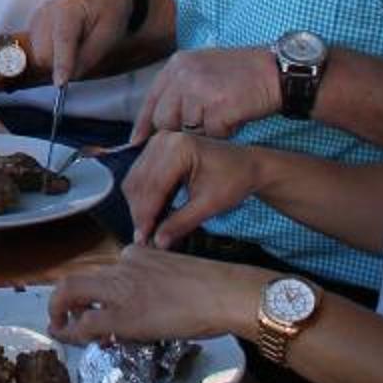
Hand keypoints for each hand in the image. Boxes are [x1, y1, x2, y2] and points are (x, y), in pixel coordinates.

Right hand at [27, 0, 138, 90]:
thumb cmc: (108, 13)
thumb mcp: (109, 34)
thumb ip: (90, 56)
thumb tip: (71, 76)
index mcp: (70, 8)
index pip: (62, 39)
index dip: (61, 63)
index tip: (61, 84)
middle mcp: (48, 10)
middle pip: (45, 53)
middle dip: (62, 64)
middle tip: (83, 54)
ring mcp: (38, 17)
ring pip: (39, 56)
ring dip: (56, 61)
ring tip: (75, 46)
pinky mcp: (34, 25)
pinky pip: (37, 53)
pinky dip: (51, 55)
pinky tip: (64, 44)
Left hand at [47, 240, 253, 346]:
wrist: (225, 293)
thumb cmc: (214, 287)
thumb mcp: (175, 273)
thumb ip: (152, 282)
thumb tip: (143, 306)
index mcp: (137, 254)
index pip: (101, 272)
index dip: (89, 294)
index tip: (89, 307)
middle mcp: (122, 266)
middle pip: (75, 278)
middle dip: (59, 300)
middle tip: (59, 318)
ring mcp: (120, 289)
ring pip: (70, 293)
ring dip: (59, 313)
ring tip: (60, 330)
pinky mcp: (124, 315)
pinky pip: (86, 323)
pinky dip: (72, 333)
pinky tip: (71, 340)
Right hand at [123, 132, 258, 248]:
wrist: (247, 164)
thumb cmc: (234, 180)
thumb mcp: (210, 204)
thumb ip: (182, 222)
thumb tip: (158, 242)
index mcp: (179, 148)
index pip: (153, 186)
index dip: (146, 216)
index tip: (144, 240)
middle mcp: (164, 140)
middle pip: (139, 183)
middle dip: (140, 213)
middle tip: (144, 240)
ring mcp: (159, 142)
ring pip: (135, 180)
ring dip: (139, 206)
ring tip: (147, 230)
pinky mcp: (158, 149)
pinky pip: (141, 176)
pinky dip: (143, 197)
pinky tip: (151, 215)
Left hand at [130, 44, 281, 144]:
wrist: (276, 72)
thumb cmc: (243, 74)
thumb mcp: (204, 69)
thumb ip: (180, 88)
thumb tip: (158, 121)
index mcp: (178, 64)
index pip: (152, 99)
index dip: (143, 123)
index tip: (135, 142)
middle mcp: (184, 74)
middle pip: (165, 120)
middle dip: (181, 130)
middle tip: (204, 125)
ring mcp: (200, 89)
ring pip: (190, 130)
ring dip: (207, 131)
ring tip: (225, 114)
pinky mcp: (217, 106)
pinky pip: (213, 134)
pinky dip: (225, 132)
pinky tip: (236, 117)